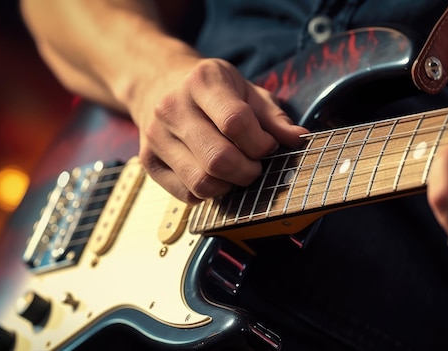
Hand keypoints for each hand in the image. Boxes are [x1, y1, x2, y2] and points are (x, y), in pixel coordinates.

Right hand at [129, 57, 307, 203]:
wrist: (158, 82)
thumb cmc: (211, 89)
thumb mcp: (246, 89)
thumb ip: (273, 117)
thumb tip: (299, 139)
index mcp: (202, 81)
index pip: (236, 122)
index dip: (260, 143)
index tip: (268, 146)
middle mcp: (172, 107)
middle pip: (218, 159)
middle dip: (248, 171)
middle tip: (255, 165)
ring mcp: (155, 136)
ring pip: (201, 182)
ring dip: (229, 185)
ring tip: (236, 171)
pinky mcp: (148, 161)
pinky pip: (186, 194)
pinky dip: (209, 193)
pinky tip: (216, 176)